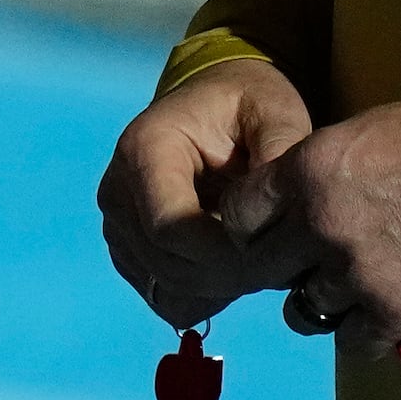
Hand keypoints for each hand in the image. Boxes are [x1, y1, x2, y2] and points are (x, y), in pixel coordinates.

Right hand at [98, 56, 317, 326]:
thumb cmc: (245, 104)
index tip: (276, 254)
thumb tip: (283, 211)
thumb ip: (282, 153)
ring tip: (260, 260)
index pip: (170, 228)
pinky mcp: (128, 250)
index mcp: (145, 150)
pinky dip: (205, 294)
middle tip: (282, 266)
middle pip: (166, 266)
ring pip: (166, 288)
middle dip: (229, 277)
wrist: (214, 103)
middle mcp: (117, 190)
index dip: (224, 256)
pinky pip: (164, 296)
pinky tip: (235, 266)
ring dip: (219, 289)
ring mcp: (117, 224)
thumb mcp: (275, 112)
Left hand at [235, 93, 400, 358]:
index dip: (250, 226)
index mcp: (306, 171)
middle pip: (263, 267)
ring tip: (350, 292)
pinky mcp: (396, 313)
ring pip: (303, 311)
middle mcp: (319, 225)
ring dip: (322, 303)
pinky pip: (352, 344)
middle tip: (305, 265)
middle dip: (280, 267)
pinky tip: (381, 317)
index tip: (267, 232)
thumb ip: (322, 169)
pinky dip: (363, 334)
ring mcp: (355, 274)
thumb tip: (298, 196)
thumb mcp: (367, 131)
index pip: (239, 214)